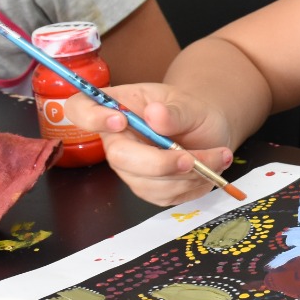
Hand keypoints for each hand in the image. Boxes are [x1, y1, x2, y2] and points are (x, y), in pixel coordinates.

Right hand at [64, 83, 235, 205]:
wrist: (209, 131)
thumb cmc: (192, 111)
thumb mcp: (189, 103)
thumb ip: (175, 111)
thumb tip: (156, 115)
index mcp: (117, 106)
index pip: (81, 108)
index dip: (92, 117)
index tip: (119, 119)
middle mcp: (117, 140)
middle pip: (119, 158)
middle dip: (158, 162)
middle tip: (190, 158)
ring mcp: (131, 168)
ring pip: (146, 184)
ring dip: (187, 176)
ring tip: (218, 156)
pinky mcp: (150, 189)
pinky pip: (166, 196)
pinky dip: (194, 185)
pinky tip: (211, 169)